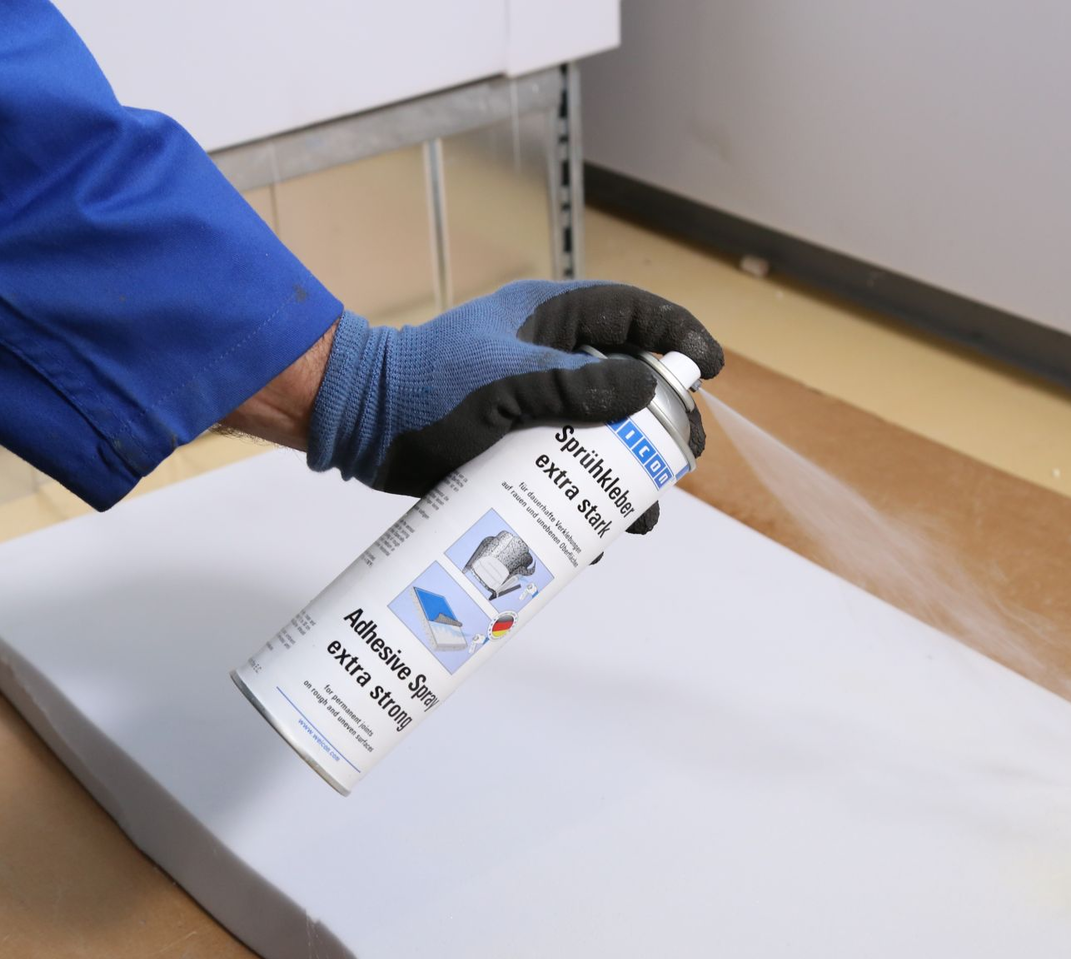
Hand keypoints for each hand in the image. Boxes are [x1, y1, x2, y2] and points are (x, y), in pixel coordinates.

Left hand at [305, 281, 721, 532]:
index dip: (679, 337)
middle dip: (664, 422)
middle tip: (681, 457)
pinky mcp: (518, 446)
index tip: (710, 372)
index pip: (636, 313)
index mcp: (552, 319)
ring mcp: (537, 403)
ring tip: (641, 513)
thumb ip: (571, 385)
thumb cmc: (425, 386)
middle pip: (633, 381)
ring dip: (630, 473)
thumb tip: (642, 393)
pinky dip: (588, 500)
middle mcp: (553, 357)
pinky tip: (596, 534)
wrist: (360, 423)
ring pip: (605, 434)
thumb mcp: (502, 382)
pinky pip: (569, 469)